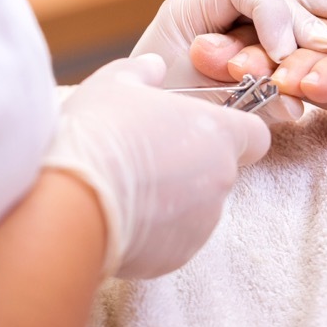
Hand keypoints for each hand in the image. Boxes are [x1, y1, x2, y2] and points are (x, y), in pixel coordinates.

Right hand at [43, 54, 269, 279]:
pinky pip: (173, 238)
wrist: (71, 200)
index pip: (255, 136)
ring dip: (172, 197)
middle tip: (147, 153)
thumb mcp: (115, 83)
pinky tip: (118, 213)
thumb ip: (143, 73)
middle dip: (191, 163)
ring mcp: (201, 224)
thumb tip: (153, 69)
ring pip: (196, 206)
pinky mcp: (176, 257)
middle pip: (219, 170)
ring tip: (126, 185)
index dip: (234, 131)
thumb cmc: (100, 132)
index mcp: (218, 134)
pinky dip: (153, 229)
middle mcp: (220, 181)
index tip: (202, 129)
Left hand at [132, 0, 326, 120]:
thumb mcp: (192, 107)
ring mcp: (239, 28)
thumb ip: (239, 99)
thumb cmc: (157, 119)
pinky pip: (290, 32)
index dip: (271, 13)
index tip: (284, 53)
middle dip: (307, 16)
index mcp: (189, 11)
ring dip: (323, 12)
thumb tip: (294, 103)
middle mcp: (217, 12)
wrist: (141, 141)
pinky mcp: (256, 50)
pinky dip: (318, 25)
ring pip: (288, 7)